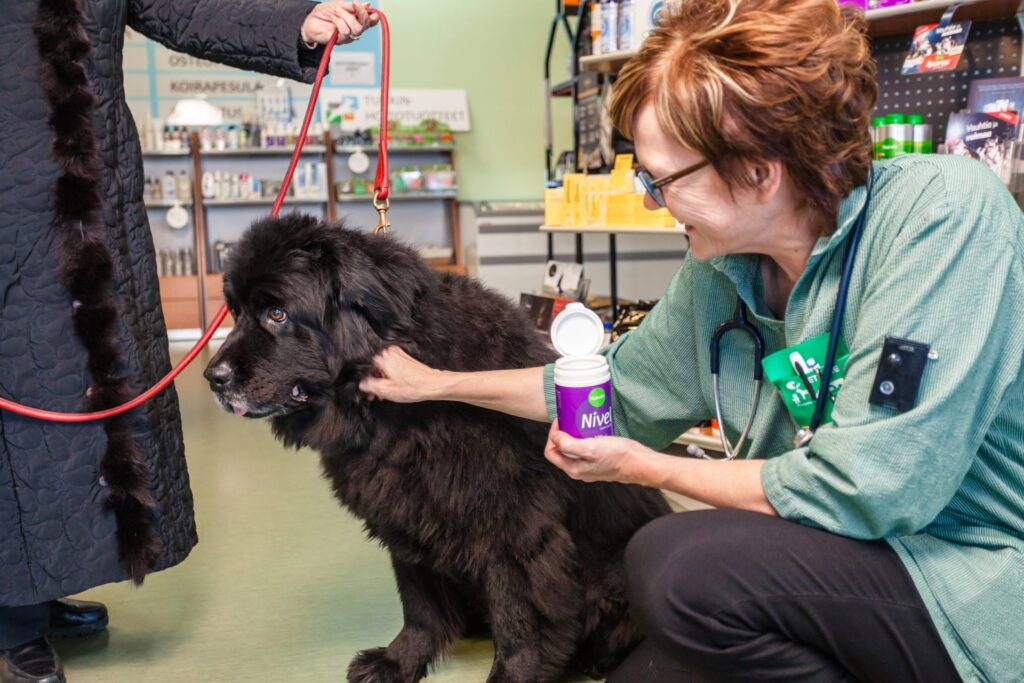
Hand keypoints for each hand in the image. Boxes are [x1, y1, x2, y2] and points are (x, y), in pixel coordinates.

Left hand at [301, 1, 378, 45]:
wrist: (310, 20)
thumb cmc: (324, 12)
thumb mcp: (339, 5)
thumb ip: (352, 7)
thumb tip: (368, 4)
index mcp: (356, 19)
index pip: (371, 21)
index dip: (373, 16)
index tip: (369, 9)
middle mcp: (354, 28)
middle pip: (365, 25)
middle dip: (360, 12)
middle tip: (353, 3)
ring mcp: (348, 36)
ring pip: (356, 29)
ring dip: (345, 17)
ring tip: (336, 13)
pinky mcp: (341, 41)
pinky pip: (346, 32)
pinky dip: (339, 23)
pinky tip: (333, 20)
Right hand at [359, 346, 441, 402]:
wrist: (432, 384)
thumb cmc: (413, 387)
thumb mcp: (385, 390)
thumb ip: (369, 386)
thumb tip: (362, 384)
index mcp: (382, 357)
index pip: (366, 368)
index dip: (365, 382)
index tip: (368, 391)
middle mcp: (390, 352)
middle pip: (374, 367)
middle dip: (374, 382)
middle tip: (375, 395)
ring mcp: (398, 354)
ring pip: (383, 368)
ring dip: (382, 381)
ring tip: (384, 393)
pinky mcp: (405, 359)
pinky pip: (392, 367)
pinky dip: (390, 377)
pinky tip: (393, 387)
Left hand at [544, 420, 661, 485]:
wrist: (640, 463)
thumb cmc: (618, 457)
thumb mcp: (590, 448)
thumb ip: (569, 445)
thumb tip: (555, 437)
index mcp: (573, 469)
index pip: (551, 452)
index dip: (552, 436)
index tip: (561, 422)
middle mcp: (579, 470)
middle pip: (561, 450)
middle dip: (563, 433)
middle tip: (570, 419)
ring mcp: (589, 466)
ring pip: (574, 448)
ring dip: (574, 434)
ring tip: (581, 421)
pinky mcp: (599, 460)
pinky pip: (586, 448)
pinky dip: (586, 437)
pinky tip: (593, 428)